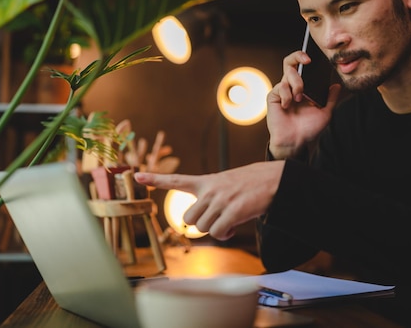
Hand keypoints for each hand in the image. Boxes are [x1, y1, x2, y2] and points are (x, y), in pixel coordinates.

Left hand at [134, 161, 284, 240]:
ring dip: (215, 229)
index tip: (136, 175)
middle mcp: (209, 190)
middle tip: (218, 219)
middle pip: (189, 219)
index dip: (155, 179)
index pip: (176, 180)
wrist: (274, 180)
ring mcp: (220, 200)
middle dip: (201, 224)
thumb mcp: (225, 185)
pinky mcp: (232, 211)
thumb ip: (210, 199)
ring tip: (230, 219)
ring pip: (203, 228)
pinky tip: (235, 225)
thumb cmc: (250, 184)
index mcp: (206, 181)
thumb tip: (201, 224)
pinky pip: (218, 232)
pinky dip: (226, 234)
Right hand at [266, 50, 341, 158]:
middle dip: (297, 56)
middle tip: (307, 60)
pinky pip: (280, 87)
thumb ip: (331, 98)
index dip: (304, 58)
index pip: (302, 67)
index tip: (313, 58)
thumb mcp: (325, 112)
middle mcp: (291, 86)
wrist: (296, 141)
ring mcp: (281, 91)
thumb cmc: (308, 128)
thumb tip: (337, 85)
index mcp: (303, 87)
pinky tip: (288, 106)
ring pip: (288, 74)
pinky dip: (287, 95)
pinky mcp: (273, 97)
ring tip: (300, 98)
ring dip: (297, 84)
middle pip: (290, 62)